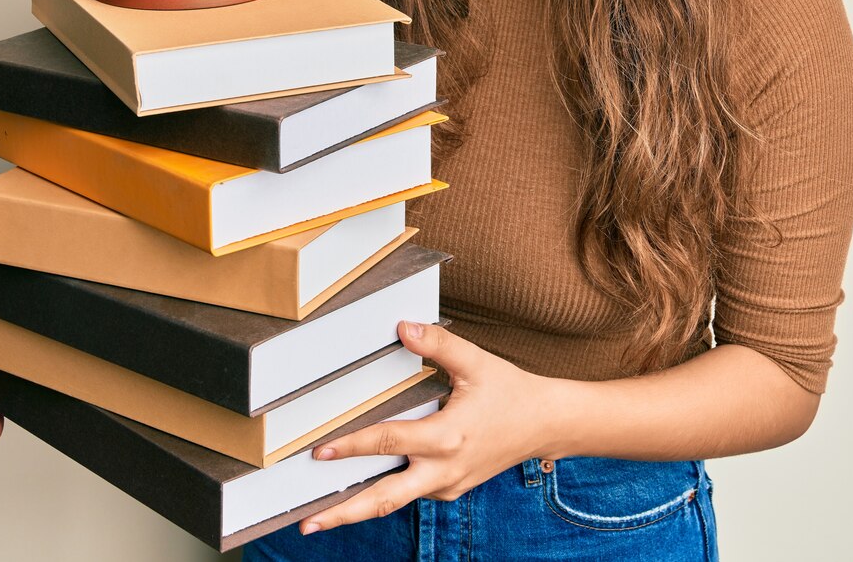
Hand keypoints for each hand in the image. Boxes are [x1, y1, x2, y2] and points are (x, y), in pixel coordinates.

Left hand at [298, 320, 565, 534]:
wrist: (545, 424)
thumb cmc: (510, 392)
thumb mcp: (476, 362)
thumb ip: (437, 345)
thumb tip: (403, 327)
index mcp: (447, 437)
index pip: (388, 442)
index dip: (351, 446)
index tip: (319, 452)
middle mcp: (444, 469)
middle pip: (385, 499)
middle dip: (344, 513)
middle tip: (308, 525)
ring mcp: (447, 485)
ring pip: (396, 502)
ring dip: (359, 509)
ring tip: (321, 517)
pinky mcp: (451, 488)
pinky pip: (413, 494)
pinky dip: (385, 494)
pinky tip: (362, 489)